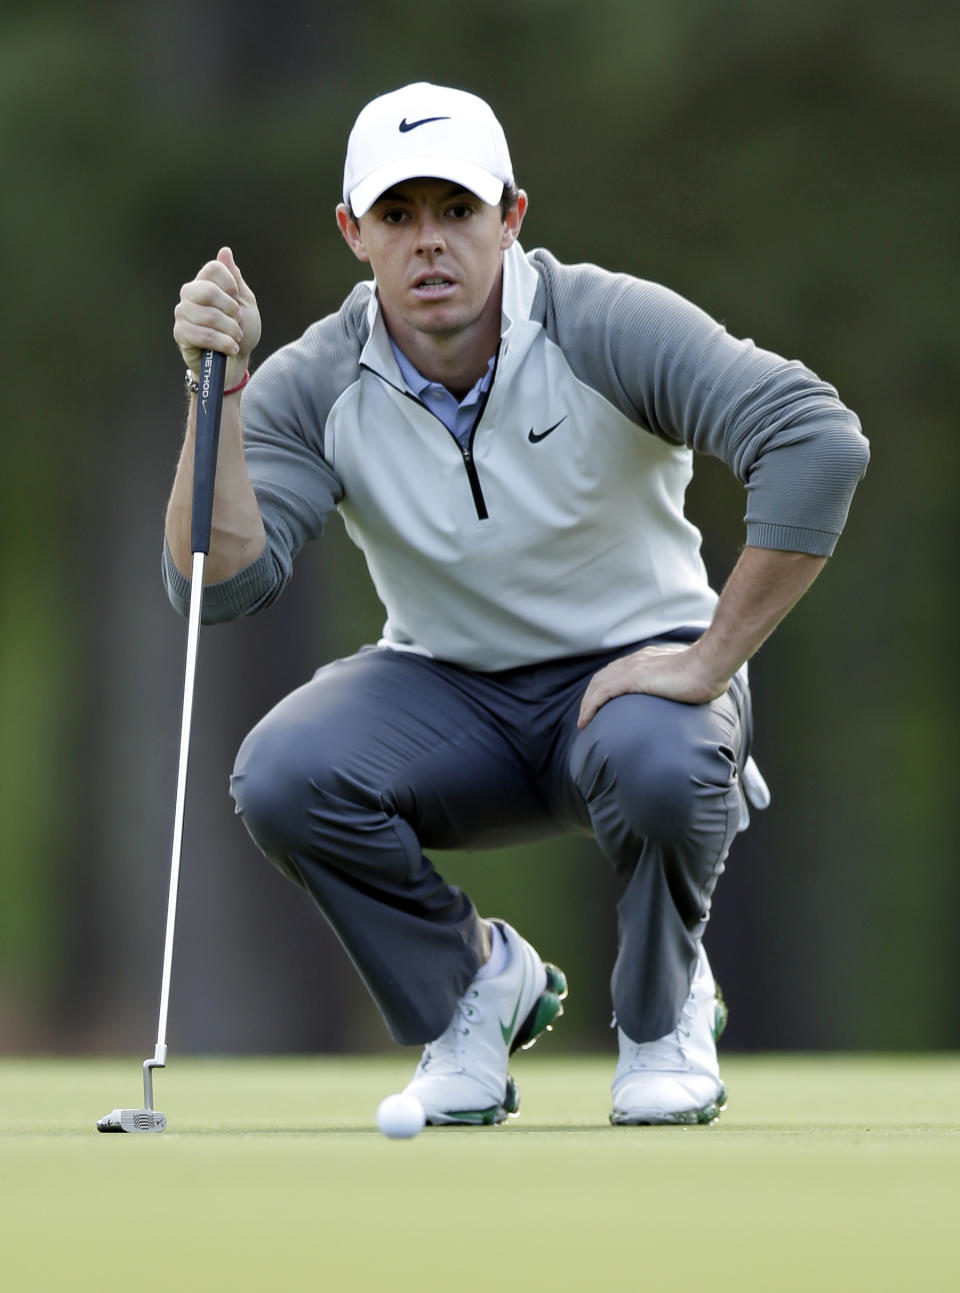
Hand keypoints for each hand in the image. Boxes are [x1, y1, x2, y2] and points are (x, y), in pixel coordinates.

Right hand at [173, 246, 261, 388]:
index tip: (238, 300)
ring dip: (230, 331)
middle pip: (207, 290)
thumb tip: (225, 251)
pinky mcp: (180, 333)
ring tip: (235, 338)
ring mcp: (182, 313)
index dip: (230, 284)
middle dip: (231, 311)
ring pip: (208, 316)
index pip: (213, 268)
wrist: (235, 362)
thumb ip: (235, 279)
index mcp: (205, 282)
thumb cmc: (240, 331)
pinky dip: (223, 343)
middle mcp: (189, 294)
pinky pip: (204, 335)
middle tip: (238, 323)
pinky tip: (230, 348)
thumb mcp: (245, 303)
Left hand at [577, 643, 728, 727]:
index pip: (618, 670)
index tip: (601, 702)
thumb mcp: (691, 678)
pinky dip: (590, 707)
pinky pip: (601, 694)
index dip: (605, 685)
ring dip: (586, 704)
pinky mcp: (632, 679)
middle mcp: (636, 660)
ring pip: (597, 686)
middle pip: (602, 677)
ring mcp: (633, 669)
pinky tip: (585, 721)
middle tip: (587, 715)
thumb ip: (683, 683)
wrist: (709, 666)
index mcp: (648, 659)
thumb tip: (690, 694)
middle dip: (590, 696)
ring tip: (583, 721)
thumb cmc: (708, 674)